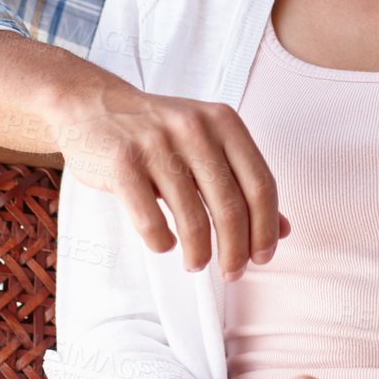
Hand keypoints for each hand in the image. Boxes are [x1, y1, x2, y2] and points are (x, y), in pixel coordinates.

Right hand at [58, 88, 290, 273]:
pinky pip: (151, 221)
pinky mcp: (122, 163)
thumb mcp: (208, 144)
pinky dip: (162, 242)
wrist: (94, 105)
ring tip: (196, 263)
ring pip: (192, 220)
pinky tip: (164, 244)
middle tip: (233, 273)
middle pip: (231, 207)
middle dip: (236, 251)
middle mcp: (194, 128)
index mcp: (223, 122)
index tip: (263, 257)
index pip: (260, 184)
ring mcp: (156, 144)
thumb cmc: (159, 132)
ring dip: (199, 254)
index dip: (266, 228)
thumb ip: (242, 182)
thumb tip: (283, 230)